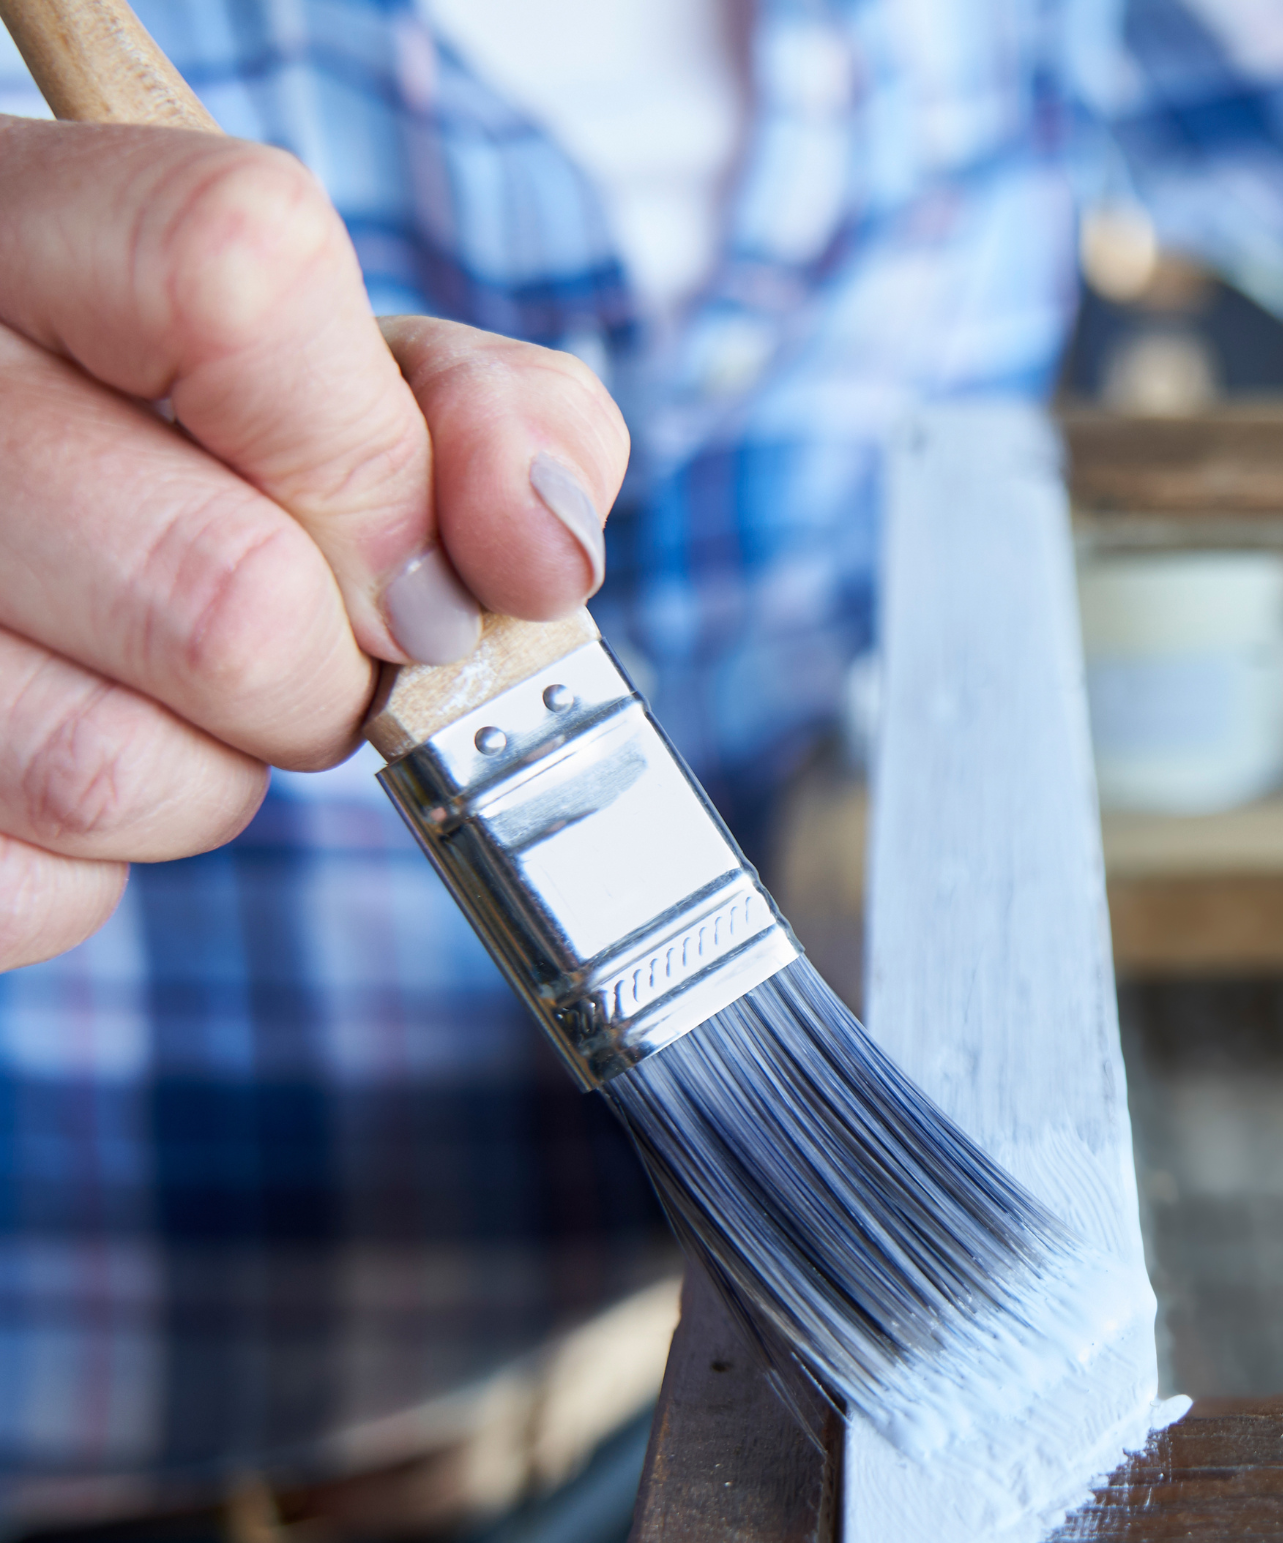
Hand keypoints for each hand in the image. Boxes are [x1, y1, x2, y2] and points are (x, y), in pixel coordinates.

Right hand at [0, 117, 628, 968]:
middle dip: (328, 670)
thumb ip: (486, 416)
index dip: (373, 459)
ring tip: (152, 681)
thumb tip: (541, 561)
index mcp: (23, 220)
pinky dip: (89, 865)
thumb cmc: (183, 410)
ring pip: (110, 776)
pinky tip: (57, 734)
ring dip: (208, 773)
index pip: (230, 279)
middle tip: (289, 638)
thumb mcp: (346, 355)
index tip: (411, 549)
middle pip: (225, 595)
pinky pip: (37, 891)